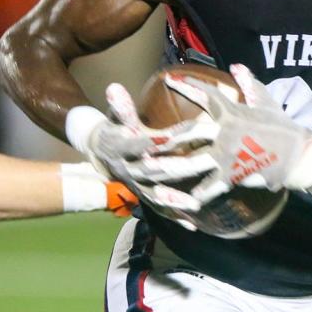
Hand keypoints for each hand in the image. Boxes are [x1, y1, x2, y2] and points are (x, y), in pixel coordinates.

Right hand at [65, 84, 212, 215]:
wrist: (102, 153)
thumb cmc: (116, 130)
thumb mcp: (117, 118)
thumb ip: (121, 107)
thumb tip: (114, 87)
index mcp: (121, 147)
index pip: (146, 142)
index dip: (167, 137)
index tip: (197, 128)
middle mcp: (128, 170)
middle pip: (155, 170)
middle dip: (182, 167)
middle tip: (208, 162)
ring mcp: (135, 186)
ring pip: (155, 194)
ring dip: (176, 200)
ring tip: (196, 204)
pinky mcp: (143, 196)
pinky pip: (159, 209)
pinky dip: (175, 217)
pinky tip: (193, 223)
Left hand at [158, 64, 311, 202]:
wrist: (302, 156)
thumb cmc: (285, 128)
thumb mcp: (268, 103)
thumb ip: (250, 85)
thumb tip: (237, 67)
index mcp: (233, 112)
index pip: (206, 94)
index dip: (187, 86)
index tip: (169, 79)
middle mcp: (225, 132)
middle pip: (189, 131)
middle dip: (165, 135)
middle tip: (144, 138)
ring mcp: (228, 155)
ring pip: (191, 161)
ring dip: (169, 166)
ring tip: (149, 169)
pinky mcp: (232, 176)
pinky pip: (208, 187)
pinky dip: (194, 195)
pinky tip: (179, 200)